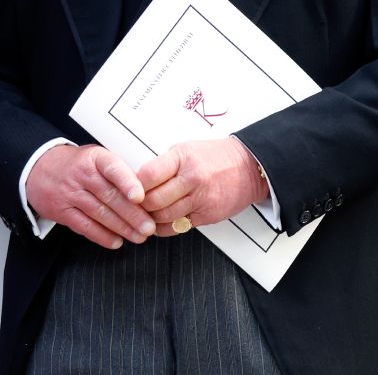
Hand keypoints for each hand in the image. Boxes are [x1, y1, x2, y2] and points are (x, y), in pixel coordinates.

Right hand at [25, 144, 155, 249]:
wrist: (40, 168)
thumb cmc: (79, 163)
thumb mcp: (97, 156)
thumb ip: (118, 169)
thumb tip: (149, 187)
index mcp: (95, 158)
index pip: (112, 168)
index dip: (127, 182)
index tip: (141, 196)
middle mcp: (82, 175)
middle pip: (109, 197)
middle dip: (132, 214)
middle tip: (149, 227)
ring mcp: (70, 194)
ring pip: (99, 214)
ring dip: (122, 228)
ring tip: (139, 236)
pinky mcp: (62, 212)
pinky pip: (84, 227)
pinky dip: (102, 236)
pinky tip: (117, 241)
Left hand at [139, 138, 268, 236]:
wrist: (248, 166)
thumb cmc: (215, 156)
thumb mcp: (187, 150)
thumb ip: (164, 165)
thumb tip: (137, 181)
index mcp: (183, 158)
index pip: (148, 175)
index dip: (134, 187)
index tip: (129, 191)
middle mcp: (191, 178)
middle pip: (153, 200)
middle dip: (139, 207)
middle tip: (134, 207)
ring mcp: (200, 198)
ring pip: (163, 217)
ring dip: (150, 219)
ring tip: (146, 215)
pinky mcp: (207, 215)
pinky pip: (177, 227)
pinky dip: (165, 228)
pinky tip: (162, 222)